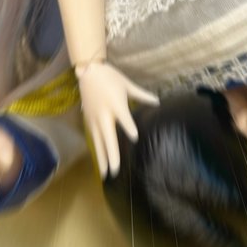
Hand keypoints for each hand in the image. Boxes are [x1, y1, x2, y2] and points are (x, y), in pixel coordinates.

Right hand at [77, 61, 158, 177]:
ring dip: (102, 158)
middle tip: (115, 171)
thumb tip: (158, 102)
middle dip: (111, 155)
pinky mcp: (88, 121)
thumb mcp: (127, 84)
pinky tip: (99, 162)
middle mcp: (105, 114)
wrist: (88, 72)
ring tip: (104, 174)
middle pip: (108, 138)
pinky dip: (96, 150)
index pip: (124, 118)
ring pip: (98, 142)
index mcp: (116, 104)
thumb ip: (142, 95)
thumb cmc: (110, 77)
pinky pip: (93, 139)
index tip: (135, 137)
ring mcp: (95, 119)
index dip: (129, 127)